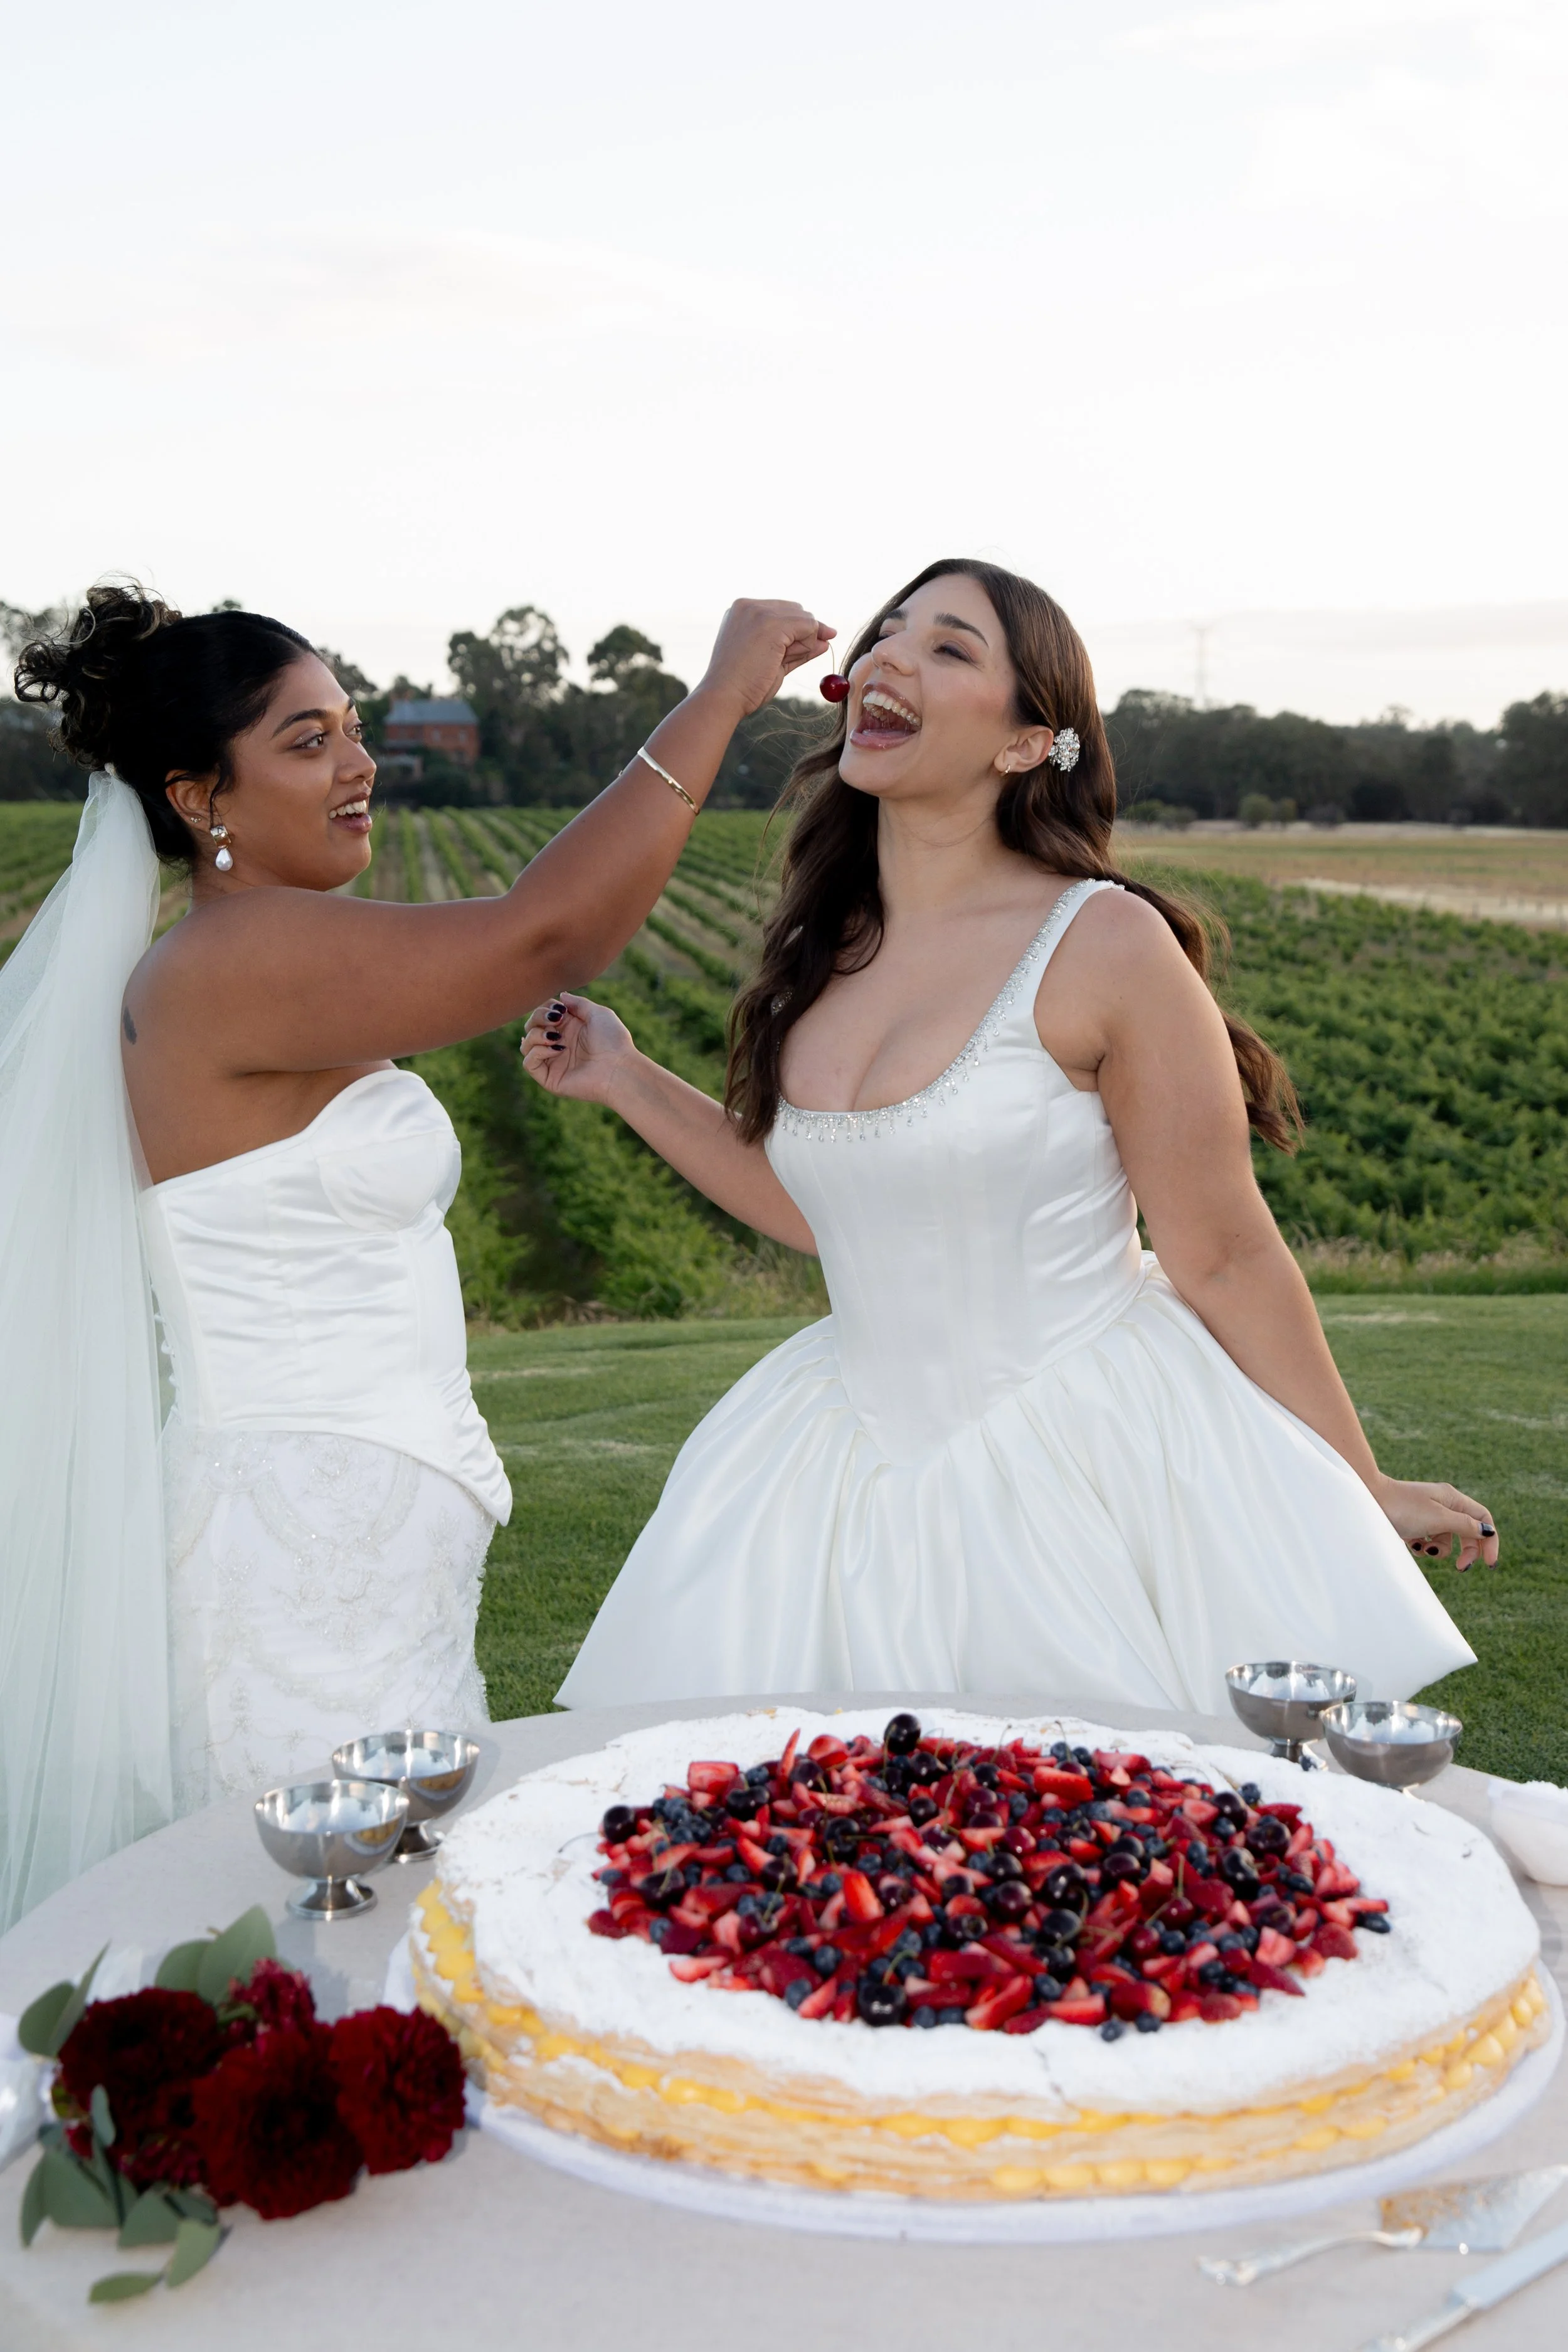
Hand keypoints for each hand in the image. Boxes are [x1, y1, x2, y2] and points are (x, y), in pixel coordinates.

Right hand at [520, 992, 637, 1105]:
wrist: (619, 1068)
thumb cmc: (613, 1041)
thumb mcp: (598, 1013)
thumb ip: (578, 1003)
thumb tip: (560, 996)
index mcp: (569, 1029)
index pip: (543, 1015)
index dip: (545, 1008)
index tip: (560, 1009)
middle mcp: (559, 1044)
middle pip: (531, 1027)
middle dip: (538, 1017)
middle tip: (556, 1019)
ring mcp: (553, 1062)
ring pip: (526, 1045)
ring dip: (536, 1035)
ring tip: (556, 1037)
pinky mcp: (550, 1078)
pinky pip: (528, 1063)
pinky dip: (537, 1052)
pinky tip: (557, 1049)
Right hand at [695, 599, 834, 719]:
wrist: (724, 697)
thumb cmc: (743, 685)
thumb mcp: (772, 661)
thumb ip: (796, 648)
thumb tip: (825, 641)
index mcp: (743, 610)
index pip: (784, 611)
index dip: (798, 630)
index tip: (805, 647)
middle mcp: (750, 605)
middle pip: (797, 611)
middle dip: (802, 635)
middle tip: (783, 659)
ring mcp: (761, 612)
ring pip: (805, 619)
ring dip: (804, 643)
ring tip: (776, 663)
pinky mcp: (772, 624)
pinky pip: (810, 627)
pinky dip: (807, 646)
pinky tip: (782, 660)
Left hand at [1370, 1475, 1498, 1571]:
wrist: (1366, 1501)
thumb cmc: (1403, 1508)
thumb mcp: (1438, 1518)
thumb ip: (1464, 1526)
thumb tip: (1487, 1531)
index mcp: (1453, 1498)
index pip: (1483, 1519)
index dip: (1490, 1541)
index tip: (1489, 1564)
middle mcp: (1443, 1504)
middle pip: (1467, 1531)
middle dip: (1466, 1551)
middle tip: (1461, 1568)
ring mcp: (1427, 1514)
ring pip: (1446, 1539)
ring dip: (1439, 1549)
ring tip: (1423, 1547)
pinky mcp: (1413, 1524)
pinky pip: (1427, 1541)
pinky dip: (1423, 1547)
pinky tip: (1411, 1544)